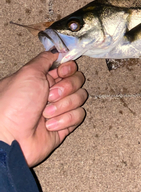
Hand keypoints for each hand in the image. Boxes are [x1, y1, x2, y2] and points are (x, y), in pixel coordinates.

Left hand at [0, 51, 87, 166]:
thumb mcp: (27, 73)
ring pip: (79, 98)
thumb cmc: (13, 106)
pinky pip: (78, 116)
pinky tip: (49, 125)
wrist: (10, 138)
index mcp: (43, 79)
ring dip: (63, 105)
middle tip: (50, 95)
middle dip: (66, 88)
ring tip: (46, 113)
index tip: (62, 72)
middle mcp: (52, 92)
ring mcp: (59, 109)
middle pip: (77, 81)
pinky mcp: (64, 125)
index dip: (68, 69)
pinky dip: (65, 119)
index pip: (68, 67)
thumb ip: (44, 59)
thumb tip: (56, 52)